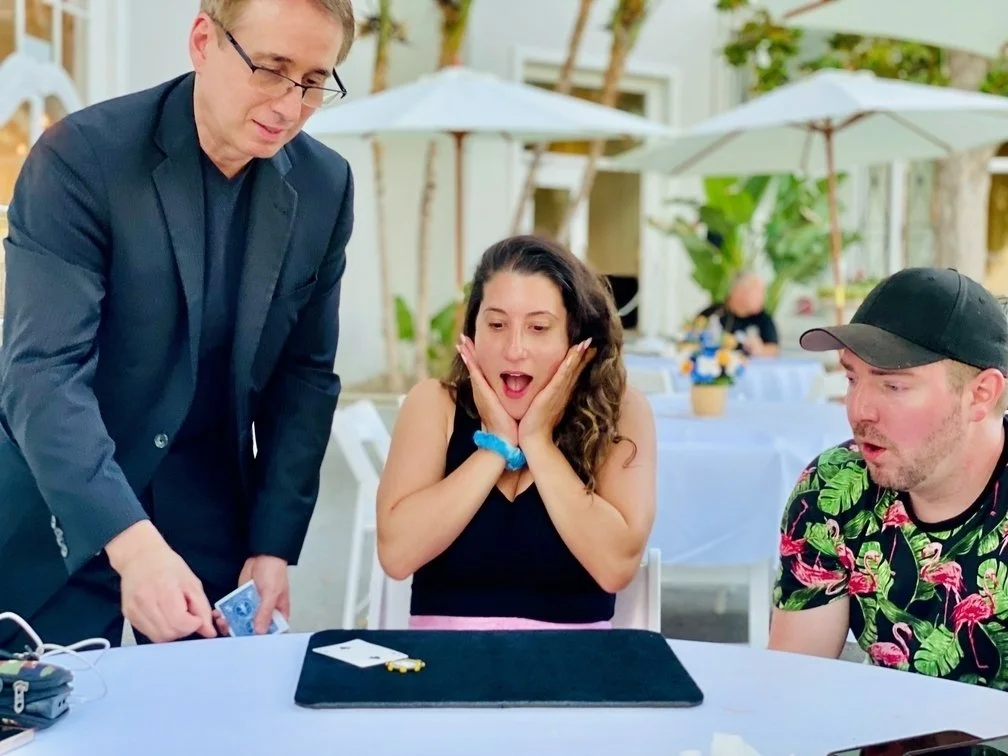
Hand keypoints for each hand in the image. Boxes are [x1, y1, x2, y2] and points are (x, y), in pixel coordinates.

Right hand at [106, 521, 215, 642]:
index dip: (193, 624)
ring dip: (172, 632)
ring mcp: (134, 610)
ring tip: (176, 616)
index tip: (197, 617)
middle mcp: (146, 602)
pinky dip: (160, 630)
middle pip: (169, 633)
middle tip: (188, 617)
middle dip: (184, 630)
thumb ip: (202, 608)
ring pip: (158, 637)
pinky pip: (147, 633)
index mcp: (165, 590)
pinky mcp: (129, 616)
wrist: (139, 557)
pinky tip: (164, 617)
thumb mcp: (191, 582)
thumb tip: (210, 631)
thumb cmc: (167, 565)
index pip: (180, 623)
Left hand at [213, 555, 289, 635]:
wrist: (263, 556)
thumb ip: (264, 613)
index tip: (246, 643)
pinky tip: (218, 613)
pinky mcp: (242, 599)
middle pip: (253, 629)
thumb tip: (259, 632)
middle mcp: (265, 612)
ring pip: (241, 621)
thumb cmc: (274, 573)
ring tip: (221, 620)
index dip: (260, 640)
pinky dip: (226, 613)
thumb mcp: (271, 594)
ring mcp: (253, 606)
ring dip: (230, 622)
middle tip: (228, 630)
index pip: (271, 632)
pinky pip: (233, 610)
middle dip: (239, 631)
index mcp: (278, 613)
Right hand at [457, 334, 517, 444]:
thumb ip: (507, 397)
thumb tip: (515, 388)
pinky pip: (476, 376)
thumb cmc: (509, 424)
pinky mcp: (483, 395)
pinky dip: (471, 364)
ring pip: (473, 368)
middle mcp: (482, 391)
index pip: (480, 369)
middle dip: (467, 350)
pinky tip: (467, 354)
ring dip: (466, 353)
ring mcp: (481, 392)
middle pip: (473, 366)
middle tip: (462, 336)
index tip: (469, 342)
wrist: (506, 440)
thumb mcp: (506, 406)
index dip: (474, 356)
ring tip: (461, 340)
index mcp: (487, 391)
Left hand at [518, 339, 595, 447]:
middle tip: (591, 340)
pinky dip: (569, 365)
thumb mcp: (543, 406)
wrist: (534, 438)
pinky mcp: (551, 395)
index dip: (581, 360)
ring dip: (579, 356)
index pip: (573, 374)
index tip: (587, 347)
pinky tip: (573, 355)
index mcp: (561, 394)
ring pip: (571, 371)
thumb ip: (546, 397)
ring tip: (586, 342)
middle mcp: (563, 392)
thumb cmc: (535, 423)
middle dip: (584, 355)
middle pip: (576, 370)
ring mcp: (559, 393)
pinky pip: (562, 377)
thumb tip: (545, 390)